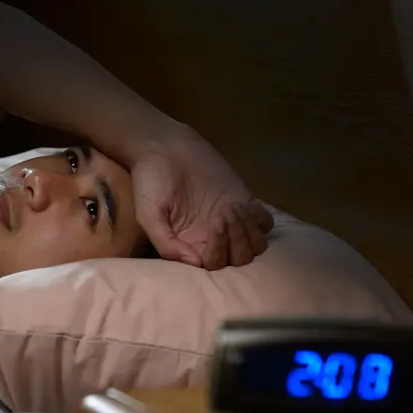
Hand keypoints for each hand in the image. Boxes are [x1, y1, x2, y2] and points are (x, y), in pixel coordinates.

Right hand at [131, 126, 273, 269]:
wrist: (163, 147)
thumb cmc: (150, 182)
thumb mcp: (148, 215)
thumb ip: (166, 243)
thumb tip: (195, 263)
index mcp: (190, 244)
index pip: (213, 265)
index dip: (217, 252)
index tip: (212, 225)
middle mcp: (212, 237)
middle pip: (238, 259)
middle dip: (236, 242)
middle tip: (222, 215)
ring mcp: (231, 220)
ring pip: (255, 245)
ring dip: (248, 232)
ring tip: (233, 208)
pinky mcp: (243, 201)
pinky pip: (264, 222)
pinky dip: (260, 220)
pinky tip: (244, 206)